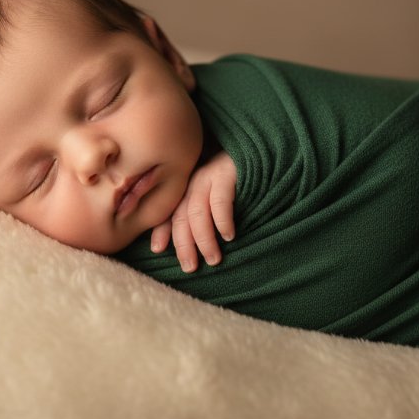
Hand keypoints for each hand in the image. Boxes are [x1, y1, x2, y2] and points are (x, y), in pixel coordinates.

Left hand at [151, 150, 236, 271]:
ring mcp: (210, 175)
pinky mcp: (228, 172)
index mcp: (189, 187)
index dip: (162, 231)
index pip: (170, 211)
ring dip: (204, 239)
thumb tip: (191, 244)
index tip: (157, 249)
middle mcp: (195, 181)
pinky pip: (220, 200)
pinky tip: (228, 236)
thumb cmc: (241, 180)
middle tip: (189, 267)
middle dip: (183, 244)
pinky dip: (222, 221)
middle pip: (181, 216)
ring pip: (197, 212)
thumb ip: (202, 212)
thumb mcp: (216, 196)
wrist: (261, 150)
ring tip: (213, 259)